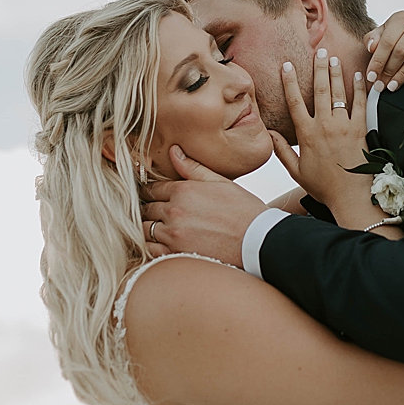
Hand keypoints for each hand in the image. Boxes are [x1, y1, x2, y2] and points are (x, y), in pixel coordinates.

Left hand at [137, 147, 264, 265]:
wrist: (259, 241)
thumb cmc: (244, 211)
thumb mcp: (221, 182)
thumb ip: (193, 168)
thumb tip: (173, 151)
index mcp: (184, 190)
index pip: (152, 189)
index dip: (150, 192)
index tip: (151, 196)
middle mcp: (174, 211)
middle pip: (146, 208)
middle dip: (148, 209)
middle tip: (152, 212)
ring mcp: (173, 234)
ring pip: (144, 229)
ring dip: (147, 228)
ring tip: (156, 228)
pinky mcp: (176, 254)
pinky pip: (149, 249)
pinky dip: (150, 246)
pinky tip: (159, 244)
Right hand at [267, 49, 378, 226]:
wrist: (351, 196)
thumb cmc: (323, 186)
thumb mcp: (296, 171)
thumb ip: (281, 150)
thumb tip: (269, 133)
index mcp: (306, 134)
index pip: (295, 102)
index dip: (290, 82)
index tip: (287, 66)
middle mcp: (324, 126)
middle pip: (320, 90)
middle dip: (318, 68)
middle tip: (319, 51)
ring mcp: (344, 126)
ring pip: (339, 93)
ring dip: (336, 73)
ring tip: (333, 57)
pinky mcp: (361, 129)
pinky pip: (360, 104)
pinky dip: (360, 88)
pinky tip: (358, 75)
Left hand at [364, 11, 403, 90]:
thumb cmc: (398, 36)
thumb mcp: (382, 34)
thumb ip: (372, 39)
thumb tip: (372, 47)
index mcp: (400, 18)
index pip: (387, 41)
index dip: (378, 61)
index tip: (371, 77)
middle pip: (402, 50)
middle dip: (389, 70)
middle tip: (381, 85)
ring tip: (394, 85)